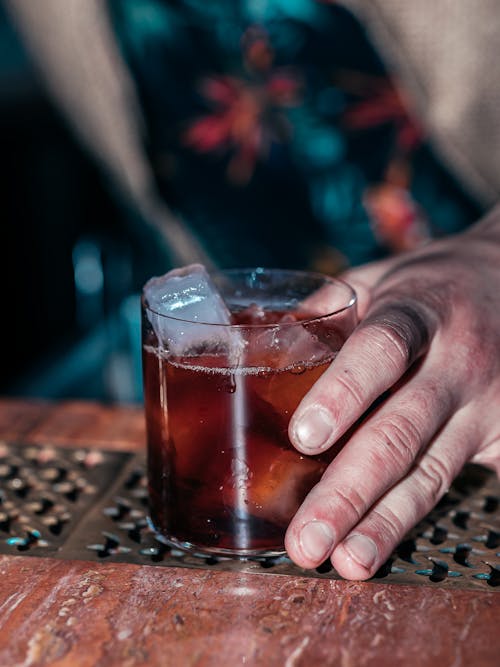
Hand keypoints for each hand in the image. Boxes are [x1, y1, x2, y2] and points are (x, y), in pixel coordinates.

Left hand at [285, 210, 499, 579]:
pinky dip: (412, 519)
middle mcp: (458, 361)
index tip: (304, 438)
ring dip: (384, 524)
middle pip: (402, 431)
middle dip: (350, 490)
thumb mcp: (381, 278)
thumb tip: (258, 344)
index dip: (345, 392)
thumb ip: (324, 310)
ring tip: (343, 563)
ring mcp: (488, 405)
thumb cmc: (434, 286)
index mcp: (420, 310)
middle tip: (305, 539)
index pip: (382, 349)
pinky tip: (377, 547)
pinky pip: (453, 483)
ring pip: (431, 472)